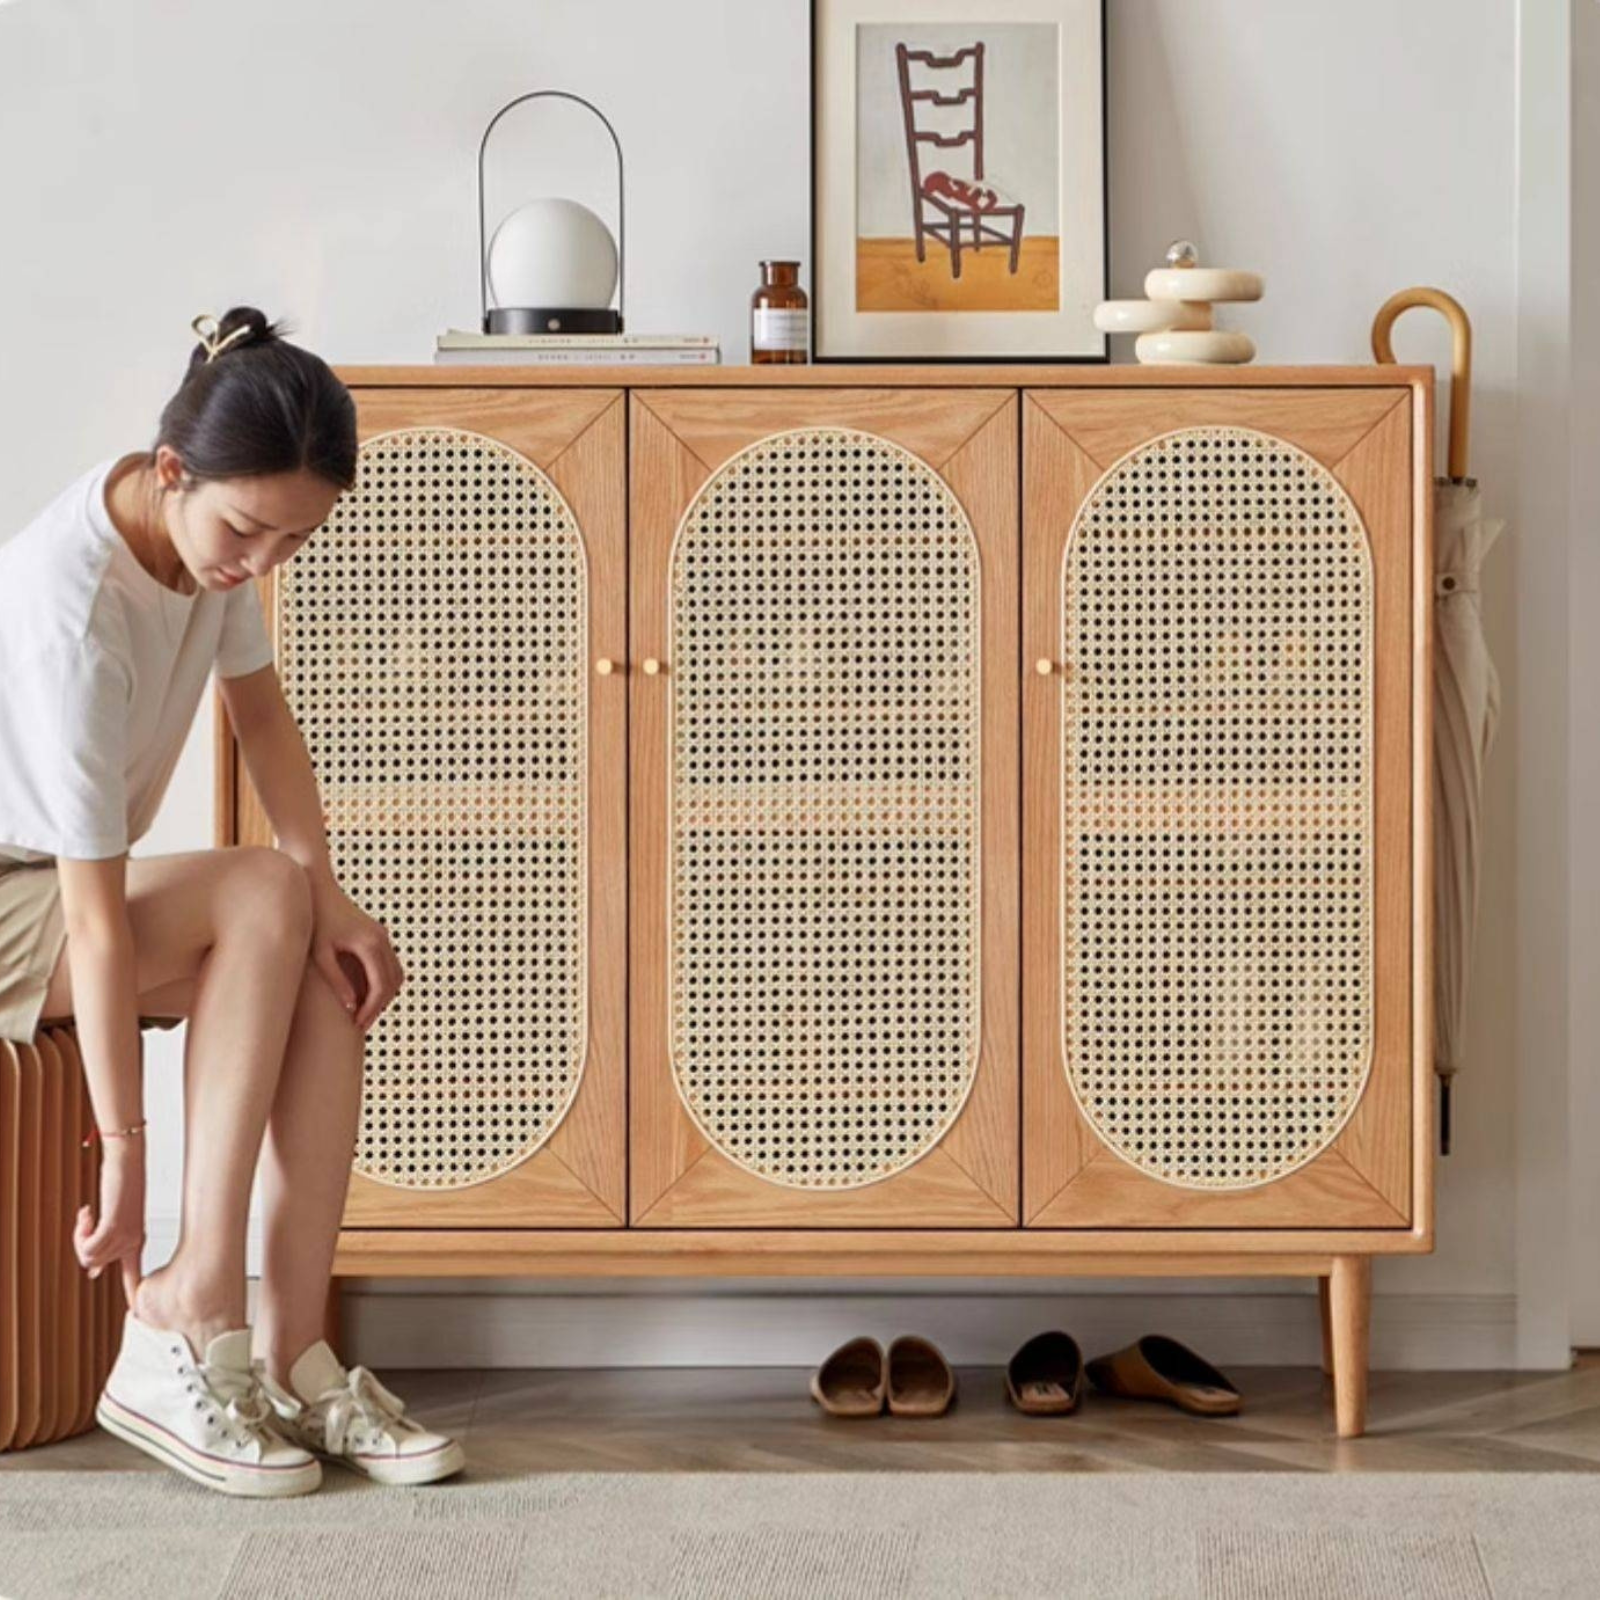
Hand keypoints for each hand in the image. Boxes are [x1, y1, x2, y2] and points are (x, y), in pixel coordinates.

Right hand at [77, 1140, 145, 1304]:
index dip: (134, 1296)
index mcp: (136, 1242)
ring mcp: (125, 1234)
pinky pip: (88, 1246)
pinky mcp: (115, 1225)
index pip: (137, 1278)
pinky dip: (80, 1232)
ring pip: (89, 1257)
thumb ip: (107, 1245)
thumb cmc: (123, 1187)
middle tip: (85, 1225)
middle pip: (96, 1266)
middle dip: (82, 1248)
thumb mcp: (117, 1221)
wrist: (129, 1162)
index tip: (138, 1314)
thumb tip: (93, 1273)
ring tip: (87, 1217)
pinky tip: (86, 1214)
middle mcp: (133, 1241)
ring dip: (80, 1238)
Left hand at [308, 874, 404, 1030]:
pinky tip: (365, 993)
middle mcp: (382, 939)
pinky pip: (390, 964)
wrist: (318, 888)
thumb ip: (336, 980)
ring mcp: (383, 935)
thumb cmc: (314, 920)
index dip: (371, 1009)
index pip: (380, 986)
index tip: (357, 1024)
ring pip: (397, 974)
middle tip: (361, 1024)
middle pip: (393, 982)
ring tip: (364, 1011)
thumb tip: (351, 1007)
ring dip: (385, 995)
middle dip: (379, 1006)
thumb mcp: (320, 954)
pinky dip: (384, 981)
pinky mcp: (379, 934)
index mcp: (370, 944)